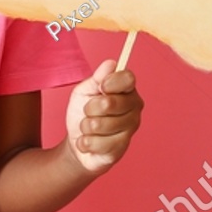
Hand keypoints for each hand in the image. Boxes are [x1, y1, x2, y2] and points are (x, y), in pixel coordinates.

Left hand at [64, 59, 142, 174]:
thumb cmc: (83, 113)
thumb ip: (97, 77)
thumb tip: (111, 64)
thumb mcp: (85, 91)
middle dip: (89, 108)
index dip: (110, 82)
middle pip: (109, 103)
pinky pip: (96, 143)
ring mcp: (130, 130)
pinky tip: (89, 142)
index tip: (100, 88)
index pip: (128, 78)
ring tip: (89, 128)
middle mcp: (134, 108)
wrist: (77, 141)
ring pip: (99, 124)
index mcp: (127, 90)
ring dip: (85, 126)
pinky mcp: (121, 148)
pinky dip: (85, 142)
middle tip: (89, 112)